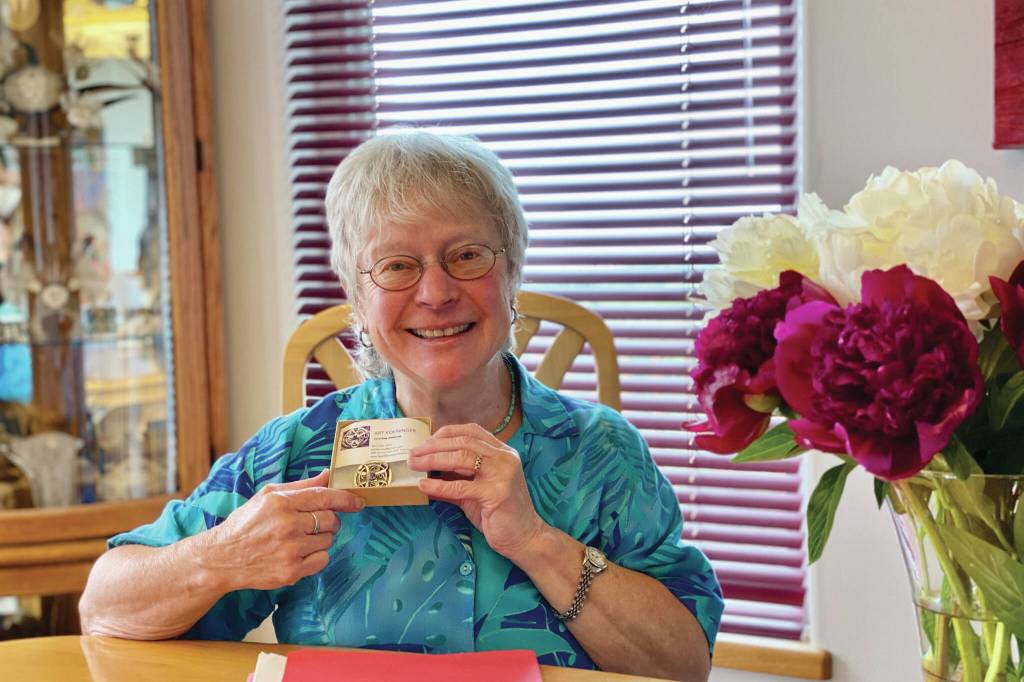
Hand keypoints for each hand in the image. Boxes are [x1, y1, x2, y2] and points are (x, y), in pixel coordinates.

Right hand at [207, 469, 363, 590]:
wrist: (222, 558)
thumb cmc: (247, 523)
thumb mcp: (268, 495)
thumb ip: (301, 486)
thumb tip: (328, 474)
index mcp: (281, 502)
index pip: (325, 497)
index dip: (346, 499)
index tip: (358, 502)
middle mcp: (287, 525)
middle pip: (331, 519)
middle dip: (329, 520)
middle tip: (314, 523)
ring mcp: (290, 550)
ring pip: (329, 540)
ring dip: (322, 538)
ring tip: (300, 538)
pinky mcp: (291, 571)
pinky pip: (322, 560)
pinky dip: (317, 556)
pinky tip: (300, 553)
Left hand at [408, 424, 548, 561]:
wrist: (524, 537)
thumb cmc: (499, 513)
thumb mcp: (474, 491)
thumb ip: (455, 478)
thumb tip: (425, 471)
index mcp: (501, 452)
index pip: (471, 431)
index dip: (446, 433)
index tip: (425, 442)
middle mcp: (504, 458)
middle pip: (463, 442)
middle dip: (434, 446)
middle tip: (412, 453)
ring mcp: (502, 474)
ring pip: (462, 458)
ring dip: (433, 460)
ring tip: (414, 465)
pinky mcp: (497, 493)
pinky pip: (461, 486)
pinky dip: (439, 486)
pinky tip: (424, 486)